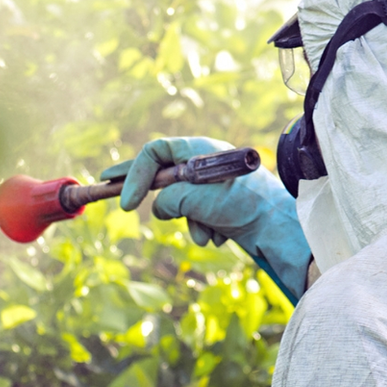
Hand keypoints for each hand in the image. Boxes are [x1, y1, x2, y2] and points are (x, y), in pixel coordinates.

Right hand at [100, 137, 312, 301]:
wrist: (279, 228)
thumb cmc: (243, 205)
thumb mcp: (196, 198)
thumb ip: (168, 200)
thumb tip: (159, 209)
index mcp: (200, 151)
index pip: (155, 152)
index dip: (134, 174)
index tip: (124, 202)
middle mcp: (205, 164)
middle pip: (162, 172)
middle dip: (143, 188)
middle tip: (107, 184)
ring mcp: (212, 186)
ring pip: (179, 205)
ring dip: (189, 222)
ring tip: (207, 230)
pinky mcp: (220, 207)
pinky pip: (196, 219)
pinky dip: (203, 229)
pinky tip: (222, 235)